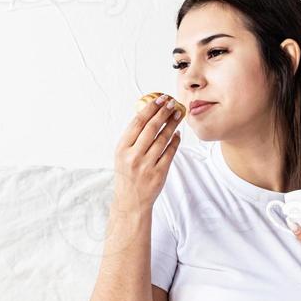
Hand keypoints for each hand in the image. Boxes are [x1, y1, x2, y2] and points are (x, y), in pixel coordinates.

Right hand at [113, 95, 185, 211]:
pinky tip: (177, 133)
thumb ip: (133, 137)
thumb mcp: (122, 155)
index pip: (138, 122)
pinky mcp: (159, 173)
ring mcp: (147, 165)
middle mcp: (133, 156)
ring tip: (178, 115)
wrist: (130, 201)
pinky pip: (170, 152)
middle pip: (152, 127)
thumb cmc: (127, 174)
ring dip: (172, 124)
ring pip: (163, 138)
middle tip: (172, 103)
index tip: (159, 99)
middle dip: (164, 112)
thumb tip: (149, 114)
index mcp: (122, 148)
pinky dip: (175, 141)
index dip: (150, 108)